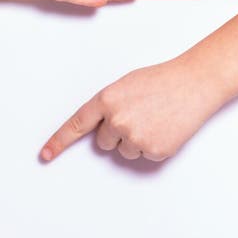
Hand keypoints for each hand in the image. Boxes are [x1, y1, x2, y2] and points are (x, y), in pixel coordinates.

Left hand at [40, 57, 224, 161]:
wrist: (192, 84)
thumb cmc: (159, 81)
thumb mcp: (124, 86)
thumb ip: (108, 105)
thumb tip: (101, 126)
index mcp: (106, 100)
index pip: (77, 125)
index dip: (59, 141)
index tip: (45, 155)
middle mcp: (116, 120)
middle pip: (102, 142)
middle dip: (116, 132)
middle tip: (139, 114)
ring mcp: (135, 137)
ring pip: (123, 151)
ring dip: (135, 140)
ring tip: (154, 119)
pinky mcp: (153, 150)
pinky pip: (144, 156)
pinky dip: (153, 146)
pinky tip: (164, 127)